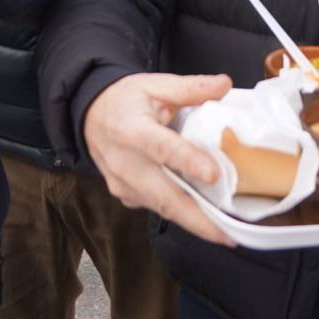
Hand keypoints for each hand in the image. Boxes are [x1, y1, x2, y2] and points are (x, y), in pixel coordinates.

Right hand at [82, 72, 235, 246]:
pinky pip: (155, 207)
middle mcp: (125, 162)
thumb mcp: (155, 84)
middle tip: (229, 233)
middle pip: (164, 196)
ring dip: (193, 222)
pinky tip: (203, 217)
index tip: (212, 174)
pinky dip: (180, 214)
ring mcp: (122, 183)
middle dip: (197, 219)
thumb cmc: (126, 100)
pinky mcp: (124, 195)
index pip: (162, 148)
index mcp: (132, 128)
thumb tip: (224, 84)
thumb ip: (190, 87)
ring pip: (162, 208)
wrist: (89, 116)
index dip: (187, 162)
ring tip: (225, 233)